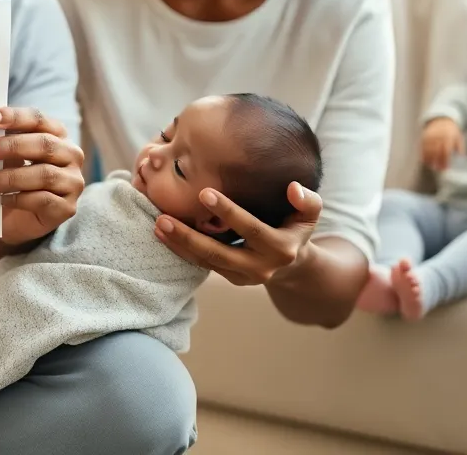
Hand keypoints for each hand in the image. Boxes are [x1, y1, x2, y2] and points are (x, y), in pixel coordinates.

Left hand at [0, 107, 85, 245]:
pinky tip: (0, 200)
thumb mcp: (6, 158)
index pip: (38, 120)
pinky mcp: (67, 207)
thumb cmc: (12, 181)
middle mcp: (71, 155)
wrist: (18, 220)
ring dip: (9, 177)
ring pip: (44, 174)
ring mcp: (73, 182)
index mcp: (57, 134)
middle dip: (11, 146)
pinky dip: (18, 199)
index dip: (14, 117)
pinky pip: (43, 200)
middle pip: (44, 144)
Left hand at [155, 182, 322, 285]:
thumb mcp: (310, 215)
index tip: (204, 192)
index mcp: (280, 249)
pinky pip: (202, 265)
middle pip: (219, 254)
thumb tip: (293, 187)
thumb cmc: (296, 228)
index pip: (251, 229)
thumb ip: (307, 200)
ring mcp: (242, 277)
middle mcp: (260, 268)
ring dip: (179, 245)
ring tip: (157, 225)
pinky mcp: (229, 279)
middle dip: (189, 237)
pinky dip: (181, 251)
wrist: (293, 265)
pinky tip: (162, 234)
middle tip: (163, 218)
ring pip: (206, 263)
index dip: (228, 212)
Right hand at [421, 117, 464, 171]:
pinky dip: (423, 155)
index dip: (445, 160)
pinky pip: (422, 148)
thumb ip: (460, 148)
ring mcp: (429, 136)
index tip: (445, 168)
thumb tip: (460, 159)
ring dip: (429, 160)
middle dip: (437, 162)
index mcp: (447, 137)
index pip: (445, 151)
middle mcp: (437, 136)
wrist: (441, 120)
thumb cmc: (452, 132)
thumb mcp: (458, 138)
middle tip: (439, 169)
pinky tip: (426, 161)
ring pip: (427, 151)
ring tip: (432, 166)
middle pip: (435, 152)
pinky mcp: (424, 137)